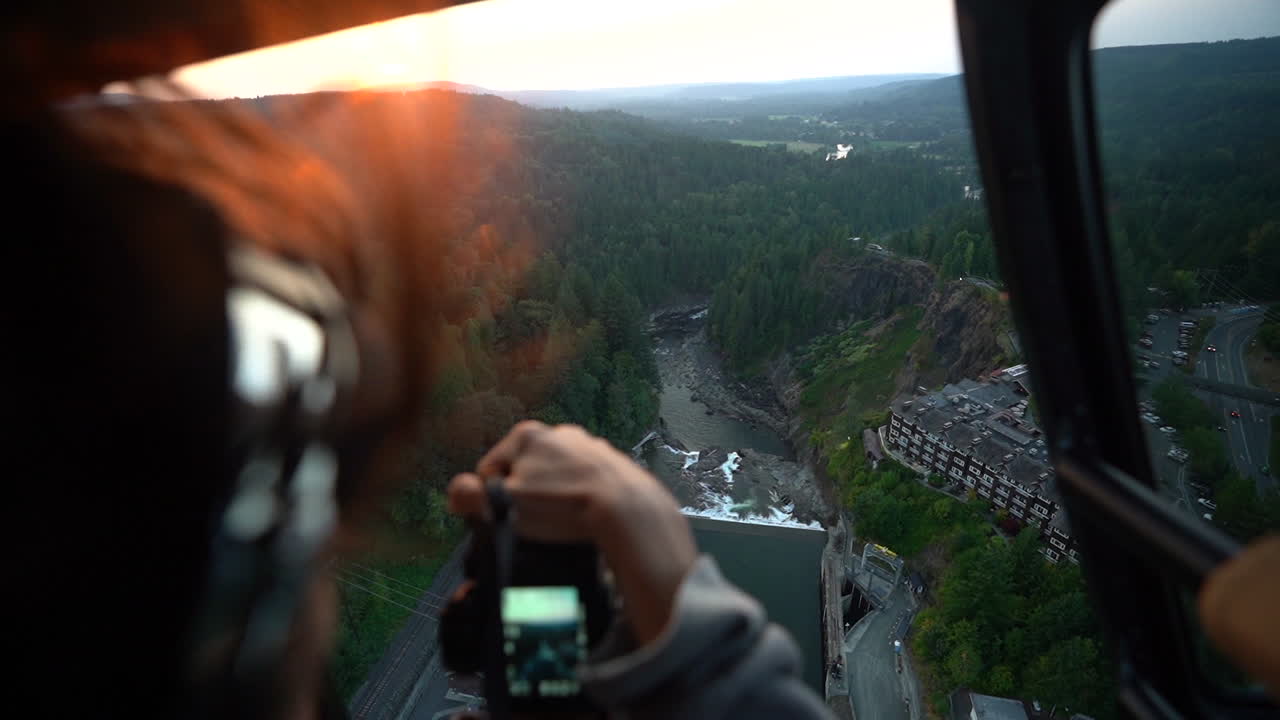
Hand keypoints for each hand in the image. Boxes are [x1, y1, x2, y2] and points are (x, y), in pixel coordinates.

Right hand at [449, 421, 696, 643]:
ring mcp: (588, 447)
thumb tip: (458, 492)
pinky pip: (583, 485)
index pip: (490, 469)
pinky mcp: (612, 465)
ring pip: (555, 479)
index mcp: (527, 435)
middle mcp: (559, 433)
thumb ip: (472, 497)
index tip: (505, 518)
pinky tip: (583, 518)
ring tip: (561, 524)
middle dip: (525, 497)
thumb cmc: (561, 506)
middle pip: (524, 472)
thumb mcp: (505, 504)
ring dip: (554, 499)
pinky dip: (580, 500)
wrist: (624, 509)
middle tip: (535, 524)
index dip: (491, 498)